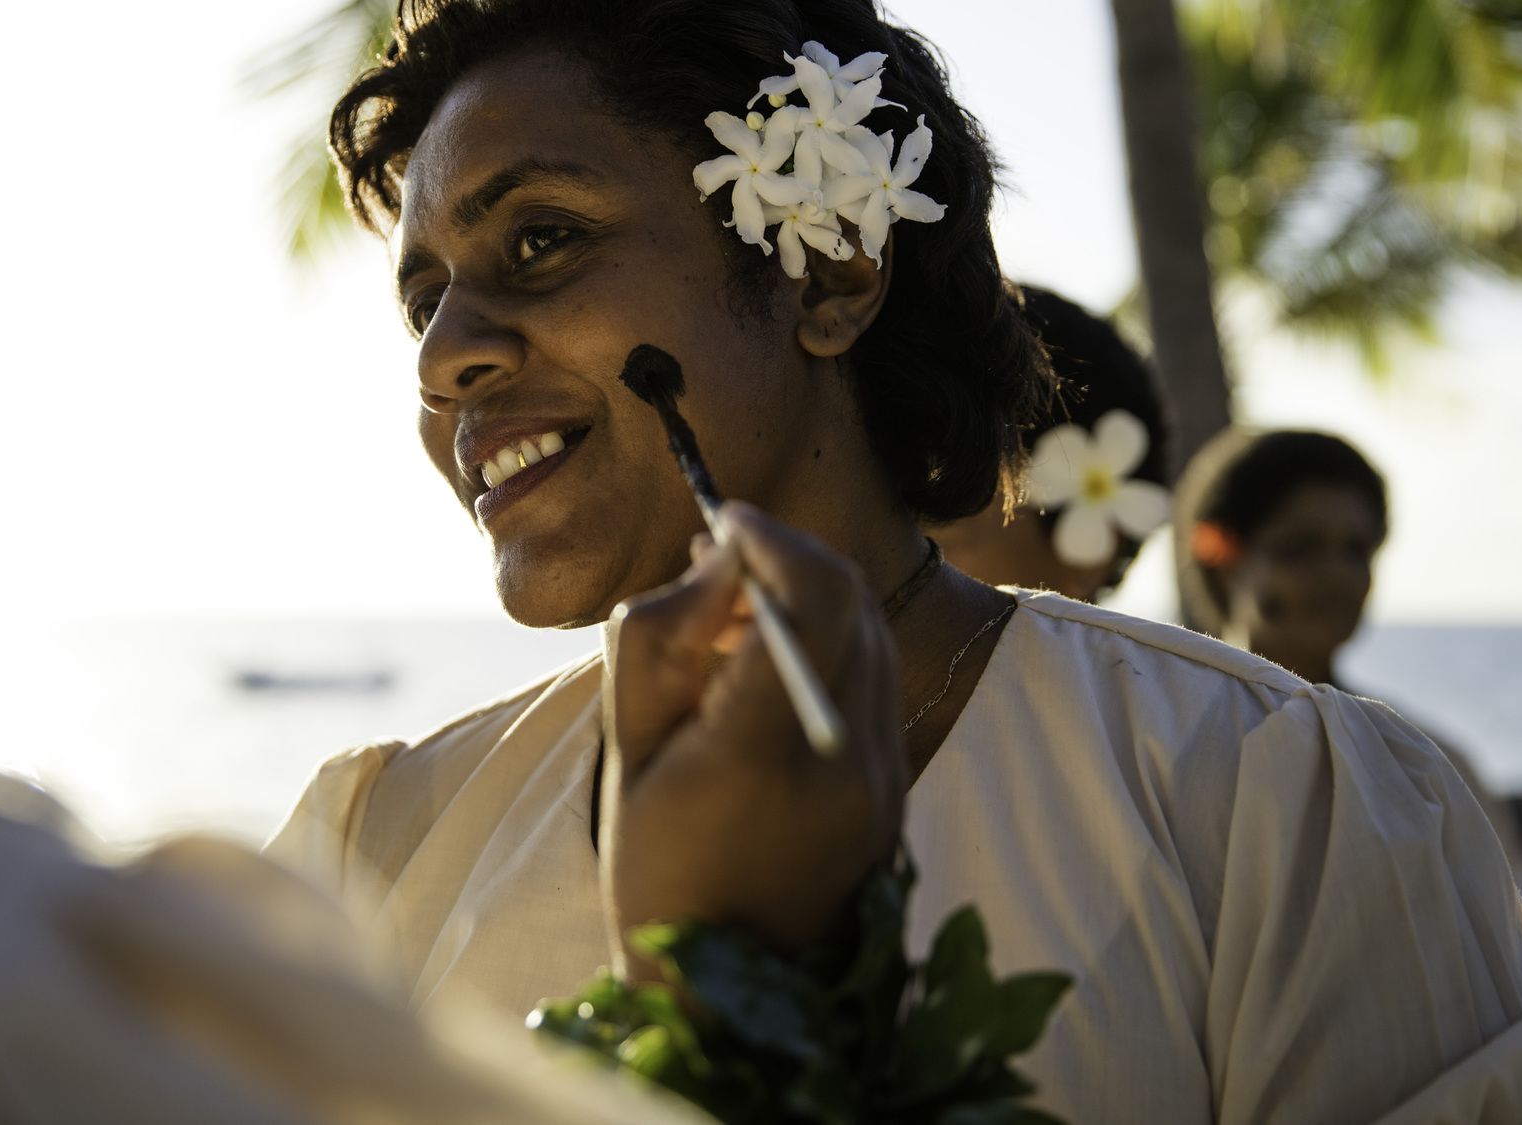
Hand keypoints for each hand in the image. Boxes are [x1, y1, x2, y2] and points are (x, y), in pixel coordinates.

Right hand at [599, 502, 906, 978]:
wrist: (727, 997)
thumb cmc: (655, 871)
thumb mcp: (626, 749)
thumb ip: (661, 640)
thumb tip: (717, 564)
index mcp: (763, 753)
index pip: (807, 599)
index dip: (771, 539)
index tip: (724, 523)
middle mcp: (844, 759)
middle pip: (852, 603)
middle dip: (790, 559)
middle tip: (724, 563)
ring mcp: (881, 778)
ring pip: (871, 634)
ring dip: (812, 598)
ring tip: (738, 619)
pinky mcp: (894, 788)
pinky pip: (876, 680)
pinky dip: (830, 646)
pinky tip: (771, 669)